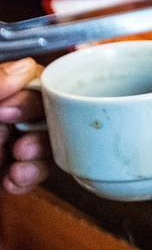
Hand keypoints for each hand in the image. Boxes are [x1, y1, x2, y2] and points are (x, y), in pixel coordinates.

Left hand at [0, 58, 48, 194]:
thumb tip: (25, 68)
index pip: (32, 84)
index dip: (32, 99)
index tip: (9, 112)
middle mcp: (5, 115)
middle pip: (49, 118)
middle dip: (42, 136)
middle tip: (21, 146)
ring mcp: (6, 142)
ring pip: (48, 147)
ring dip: (39, 162)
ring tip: (19, 169)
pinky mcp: (7, 169)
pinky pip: (33, 173)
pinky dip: (27, 180)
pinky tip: (12, 181)